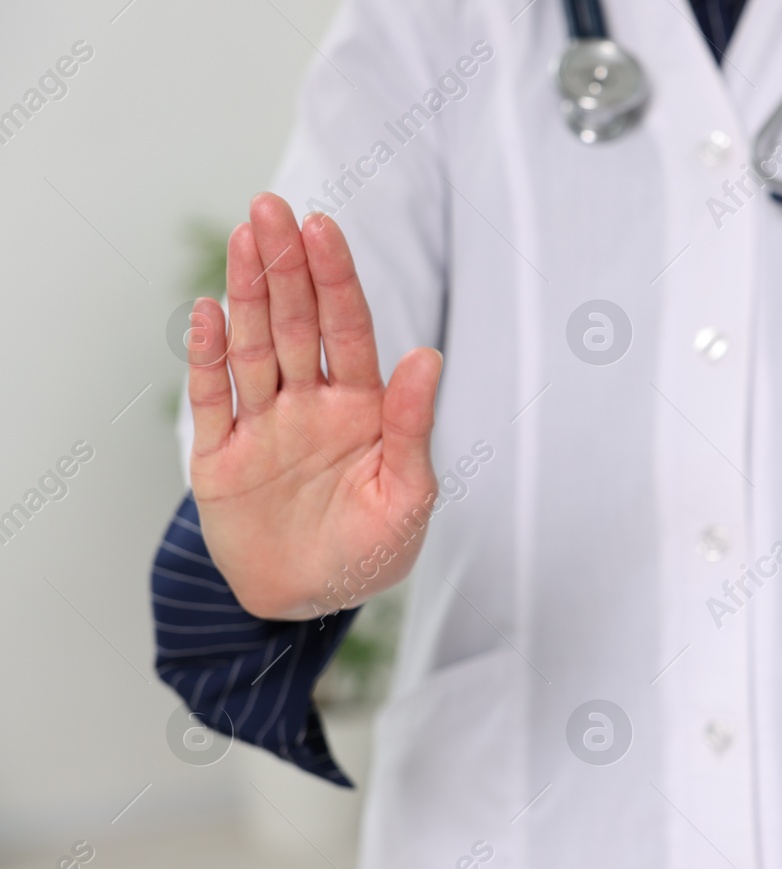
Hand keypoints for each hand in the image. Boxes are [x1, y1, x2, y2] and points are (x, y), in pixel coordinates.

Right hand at [186, 193, 441, 619]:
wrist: (308, 603)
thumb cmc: (370, 551)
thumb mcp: (407, 497)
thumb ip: (414, 427)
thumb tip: (428, 355)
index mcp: (363, 408)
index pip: (348, 330)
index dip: (335, 279)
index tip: (322, 228)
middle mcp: (310, 403)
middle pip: (297, 323)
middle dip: (286, 266)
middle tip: (270, 207)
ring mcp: (263, 424)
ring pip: (254, 346)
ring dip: (248, 293)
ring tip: (244, 237)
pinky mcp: (219, 454)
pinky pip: (212, 396)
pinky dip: (207, 356)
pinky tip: (207, 313)